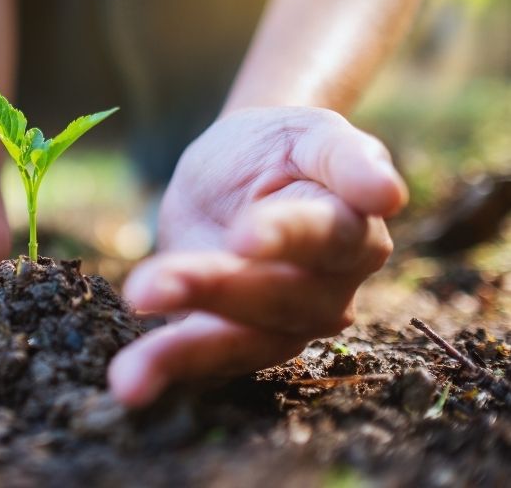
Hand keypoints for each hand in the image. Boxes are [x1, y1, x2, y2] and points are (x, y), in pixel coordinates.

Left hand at [108, 107, 406, 406]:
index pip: (324, 237)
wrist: (233, 168)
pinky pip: (202, 361)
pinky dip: (164, 371)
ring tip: (130, 374)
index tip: (243, 238)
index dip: (285, 238)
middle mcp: (324, 291)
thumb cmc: (279, 149)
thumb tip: (388, 193)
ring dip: (182, 353)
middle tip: (148, 287)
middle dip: (211, 290)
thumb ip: (345, 155)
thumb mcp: (306, 133)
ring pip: (239, 342)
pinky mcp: (231, 340)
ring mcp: (279, 325)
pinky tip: (131, 385)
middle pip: (275, 297)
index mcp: (352, 232)